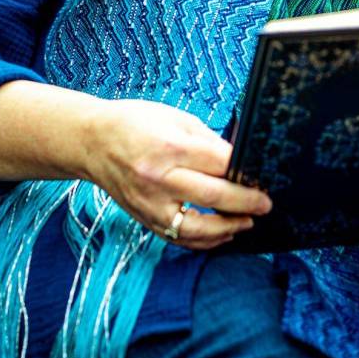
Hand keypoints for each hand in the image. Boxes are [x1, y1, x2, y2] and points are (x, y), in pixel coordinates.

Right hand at [81, 99, 271, 249]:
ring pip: (197, 228)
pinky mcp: (144, 218)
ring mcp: (149, 203)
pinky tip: (221, 233)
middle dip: (246, 201)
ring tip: (248, 221)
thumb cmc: (134, 123)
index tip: (261, 174)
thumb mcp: (175, 118)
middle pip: (213, 195)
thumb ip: (207, 140)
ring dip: (228, 227)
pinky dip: (204, 240)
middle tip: (265, 203)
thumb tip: (237, 161)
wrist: (92, 142)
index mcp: (168, 146)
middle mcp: (158, 178)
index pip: (218, 163)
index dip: (245, 171)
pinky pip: (179, 238)